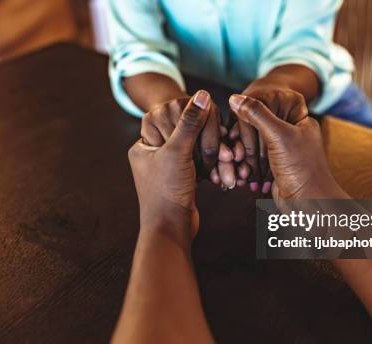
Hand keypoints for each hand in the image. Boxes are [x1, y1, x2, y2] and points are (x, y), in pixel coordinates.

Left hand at [129, 91, 211, 243]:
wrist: (171, 229)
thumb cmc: (167, 192)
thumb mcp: (178, 152)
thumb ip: (190, 122)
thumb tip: (202, 94)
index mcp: (144, 141)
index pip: (171, 112)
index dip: (194, 119)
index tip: (207, 130)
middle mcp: (154, 150)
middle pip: (187, 128)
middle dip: (208, 142)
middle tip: (223, 154)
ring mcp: (169, 163)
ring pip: (197, 145)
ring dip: (214, 155)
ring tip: (228, 167)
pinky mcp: (182, 174)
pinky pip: (200, 160)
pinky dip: (212, 165)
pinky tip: (222, 174)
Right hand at [229, 85, 308, 192]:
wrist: (310, 205)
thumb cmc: (302, 169)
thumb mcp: (278, 135)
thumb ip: (257, 114)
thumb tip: (235, 98)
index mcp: (299, 121)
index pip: (267, 108)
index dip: (247, 118)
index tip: (234, 130)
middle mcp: (292, 134)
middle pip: (258, 128)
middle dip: (244, 143)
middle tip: (235, 153)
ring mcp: (283, 153)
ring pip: (255, 148)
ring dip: (244, 158)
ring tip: (239, 168)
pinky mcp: (275, 169)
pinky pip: (255, 163)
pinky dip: (247, 169)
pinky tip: (242, 176)